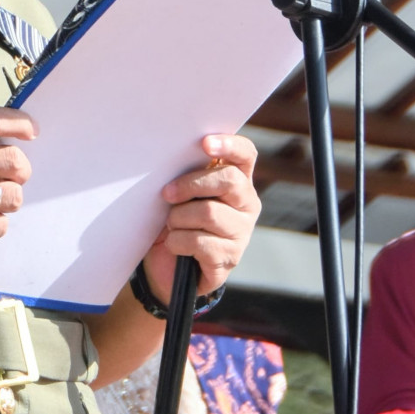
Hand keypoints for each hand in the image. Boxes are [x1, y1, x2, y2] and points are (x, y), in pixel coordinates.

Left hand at [143, 134, 260, 303]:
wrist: (167, 269)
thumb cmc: (174, 222)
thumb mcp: (179, 196)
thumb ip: (186, 176)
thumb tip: (172, 160)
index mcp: (237, 181)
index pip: (246, 155)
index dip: (229, 145)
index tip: (204, 143)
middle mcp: (247, 204)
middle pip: (228, 180)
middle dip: (191, 184)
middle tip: (167, 194)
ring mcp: (242, 232)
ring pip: (209, 212)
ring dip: (179, 218)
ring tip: (171, 226)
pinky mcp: (230, 258)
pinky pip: (200, 242)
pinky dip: (177, 242)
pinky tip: (173, 244)